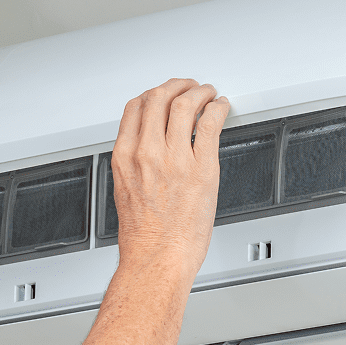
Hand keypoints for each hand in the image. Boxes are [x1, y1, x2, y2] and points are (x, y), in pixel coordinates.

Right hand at [111, 79, 229, 282]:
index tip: (164, 95)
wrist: (157, 258)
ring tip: (209, 94)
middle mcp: (147, 153)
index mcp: (124, 158)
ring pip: (185, 103)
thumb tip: (151, 150)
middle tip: (190, 87)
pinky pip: (211, 122)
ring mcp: (175, 159)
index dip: (152, 95)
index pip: (135, 108)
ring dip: (200, 92)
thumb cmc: (144, 237)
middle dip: (178, 86)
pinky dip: (218, 108)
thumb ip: (136, 165)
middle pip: (159, 98)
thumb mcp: (126, 192)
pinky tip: (221, 109)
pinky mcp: (202, 167)